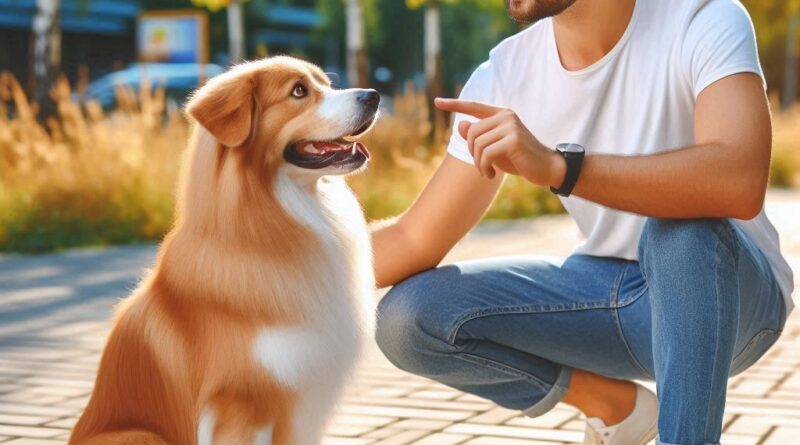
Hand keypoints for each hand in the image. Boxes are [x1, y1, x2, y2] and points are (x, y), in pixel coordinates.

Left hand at [435, 98, 565, 186]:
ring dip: (478, 163)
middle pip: (471, 132)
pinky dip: (484, 167)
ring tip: (486, 172)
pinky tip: (490, 175)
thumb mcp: (495, 148)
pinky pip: (486, 154)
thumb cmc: (520, 159)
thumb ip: (478, 137)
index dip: (454, 104)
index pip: (473, 106)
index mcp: (501, 115)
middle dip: (471, 153)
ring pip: (477, 144)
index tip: (437, 102)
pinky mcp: (513, 139)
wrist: (546, 168)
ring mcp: (510, 126)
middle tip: (481, 166)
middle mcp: (505, 116)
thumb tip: (460, 125)